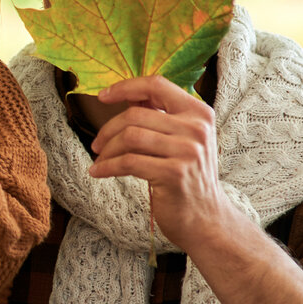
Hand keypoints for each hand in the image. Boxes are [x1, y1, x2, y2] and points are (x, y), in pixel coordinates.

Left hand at [90, 75, 223, 249]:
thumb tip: (127, 96)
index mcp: (199, 112)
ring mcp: (188, 150)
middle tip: (97, 144)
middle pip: (135, 114)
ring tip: (100, 159)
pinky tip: (98, 172)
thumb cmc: (186, 176)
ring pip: (129, 136)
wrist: (205, 218)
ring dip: (107, 149)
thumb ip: (160, 116)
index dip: (125, 87)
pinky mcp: (174, 173)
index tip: (103, 96)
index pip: (157, 85)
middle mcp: (197, 128)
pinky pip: (128, 162)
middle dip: (108, 130)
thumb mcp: (181, 139)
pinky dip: (107, 166)